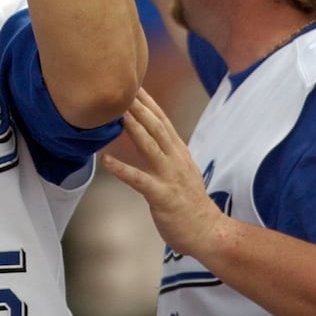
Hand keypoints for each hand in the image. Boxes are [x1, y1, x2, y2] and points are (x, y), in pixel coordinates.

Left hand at [101, 87, 222, 259]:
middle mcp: (175, 159)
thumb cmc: (189, 202)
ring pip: (151, 147)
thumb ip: (165, 150)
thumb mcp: (179, 168)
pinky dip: (122, 169)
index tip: (132, 82)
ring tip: (118, 113)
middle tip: (122, 86)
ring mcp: (170, 177)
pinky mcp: (163, 196)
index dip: (147, 101)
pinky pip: (139, 180)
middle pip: (157, 127)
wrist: (210, 233)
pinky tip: (106, 160)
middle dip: (139, 106)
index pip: (162, 120)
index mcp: (178, 152)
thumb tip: (148, 132)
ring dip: (134, 128)